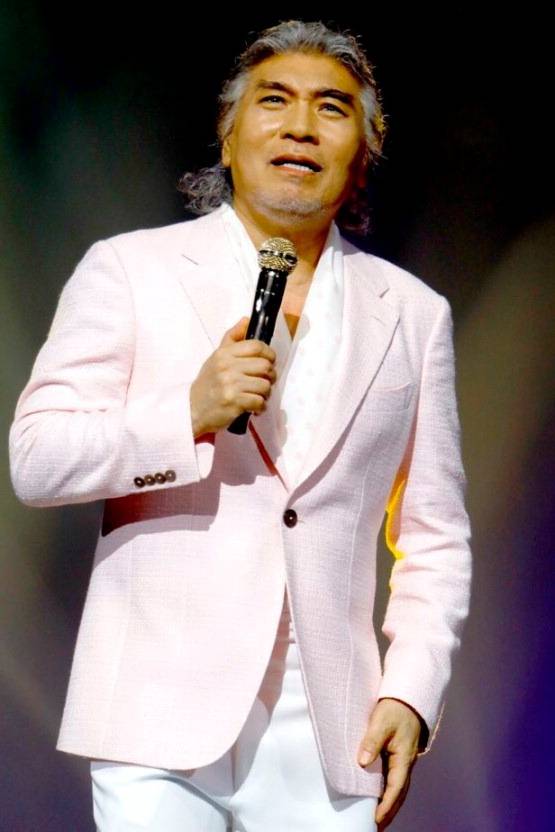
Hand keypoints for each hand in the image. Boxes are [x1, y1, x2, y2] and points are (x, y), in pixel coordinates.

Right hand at [189, 316, 276, 436]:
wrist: (192, 409)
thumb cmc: (208, 384)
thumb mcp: (216, 357)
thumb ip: (232, 338)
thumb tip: (247, 320)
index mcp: (224, 354)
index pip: (256, 346)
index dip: (269, 354)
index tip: (268, 362)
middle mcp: (227, 366)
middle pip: (265, 366)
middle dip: (270, 376)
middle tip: (264, 381)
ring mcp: (230, 384)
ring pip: (265, 385)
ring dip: (266, 393)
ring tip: (258, 395)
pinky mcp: (233, 401)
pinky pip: (260, 401)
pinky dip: (260, 407)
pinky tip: (254, 407)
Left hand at [357, 697, 421, 829]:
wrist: (408, 698)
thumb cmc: (395, 709)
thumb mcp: (381, 722)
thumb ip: (372, 741)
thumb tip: (363, 762)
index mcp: (403, 758)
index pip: (395, 789)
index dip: (386, 806)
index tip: (375, 820)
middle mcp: (405, 763)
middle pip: (399, 795)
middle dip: (389, 813)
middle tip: (376, 828)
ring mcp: (403, 761)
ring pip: (398, 789)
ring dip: (389, 805)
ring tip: (377, 820)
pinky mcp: (398, 756)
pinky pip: (394, 780)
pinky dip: (388, 792)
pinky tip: (379, 797)